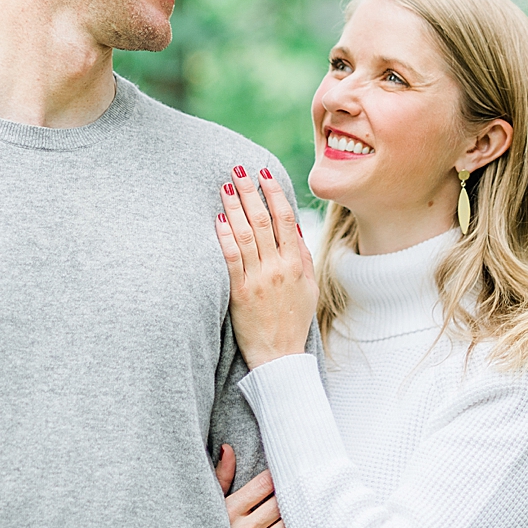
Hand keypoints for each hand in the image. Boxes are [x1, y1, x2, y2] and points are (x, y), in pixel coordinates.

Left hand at [214, 166, 317, 370]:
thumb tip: (294, 226)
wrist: (279, 357)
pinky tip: (218, 219)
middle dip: (250, 192)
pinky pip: (230, 259)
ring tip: (225, 187)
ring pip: (245, 235)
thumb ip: (302, 256)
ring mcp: (258, 280)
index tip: (264, 172)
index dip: (274, 192)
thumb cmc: (294, 320)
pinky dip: (224, 237)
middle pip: (263, 221)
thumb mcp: (309, 287)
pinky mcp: (239, 293)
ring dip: (234, 208)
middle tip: (238, 170)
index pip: (285, 219)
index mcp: (296, 264)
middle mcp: (278, 268)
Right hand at [216, 444, 295, 527]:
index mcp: (229, 512)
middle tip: (300, 483)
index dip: (276, 475)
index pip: (263, 485)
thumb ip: (222, 477)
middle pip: (280, 504)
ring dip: (297, 513)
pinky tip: (297, 526)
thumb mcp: (214, 504)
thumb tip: (227, 448)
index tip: (283, 470)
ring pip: (289, 525)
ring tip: (303, 502)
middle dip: (290, 493)